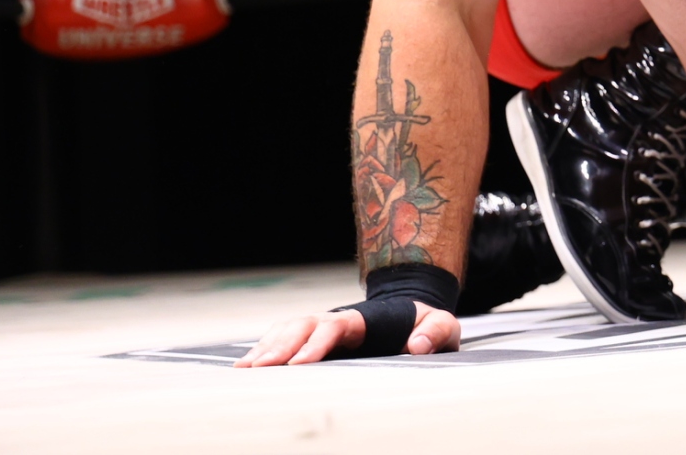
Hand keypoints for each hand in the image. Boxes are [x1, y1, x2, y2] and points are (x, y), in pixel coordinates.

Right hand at [233, 302, 458, 366]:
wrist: (413, 314)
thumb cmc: (426, 324)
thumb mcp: (443, 324)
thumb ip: (436, 332)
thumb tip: (419, 345)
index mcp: (364, 318)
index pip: (334, 326)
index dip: (315, 344)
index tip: (299, 365)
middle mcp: (337, 320)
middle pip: (301, 326)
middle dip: (279, 347)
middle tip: (257, 370)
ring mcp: (323, 327)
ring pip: (287, 331)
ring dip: (265, 348)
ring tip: (243, 371)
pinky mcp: (315, 338)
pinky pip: (284, 338)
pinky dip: (264, 349)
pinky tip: (246, 367)